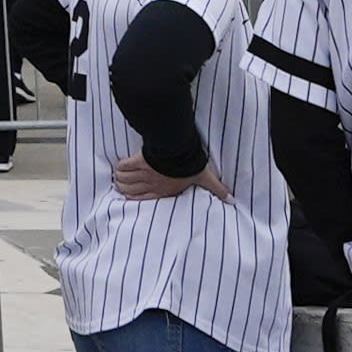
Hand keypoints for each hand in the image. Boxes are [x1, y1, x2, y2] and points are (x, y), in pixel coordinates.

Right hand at [106, 152, 224, 203]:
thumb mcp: (206, 179)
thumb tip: (232, 200)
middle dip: (125, 188)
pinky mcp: (138, 161)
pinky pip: (124, 167)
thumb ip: (217, 189)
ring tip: (119, 176)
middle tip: (122, 185)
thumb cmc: (190, 166)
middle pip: (130, 190)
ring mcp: (144, 173)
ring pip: (125, 180)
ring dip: (121, 178)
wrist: (178, 152)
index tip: (129, 195)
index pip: (145, 198)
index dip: (134, 198)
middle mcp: (151, 184)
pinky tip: (120, 166)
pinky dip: (120, 167)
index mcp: (165, 190)